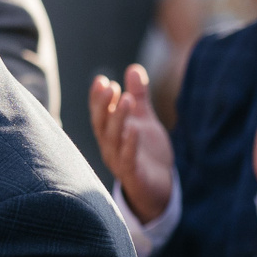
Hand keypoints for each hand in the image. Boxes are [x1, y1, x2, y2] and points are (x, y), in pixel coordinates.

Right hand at [88, 64, 173, 220]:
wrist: (158, 187)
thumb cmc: (147, 153)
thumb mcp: (144, 120)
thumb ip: (138, 97)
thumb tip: (133, 69)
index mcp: (109, 134)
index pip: (99, 114)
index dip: (98, 98)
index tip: (101, 80)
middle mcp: (109, 147)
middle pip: (101, 125)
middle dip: (103, 106)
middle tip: (110, 87)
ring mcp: (119, 161)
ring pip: (114, 139)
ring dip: (118, 119)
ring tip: (127, 100)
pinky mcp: (133, 175)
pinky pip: (129, 158)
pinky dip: (130, 143)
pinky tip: (134, 129)